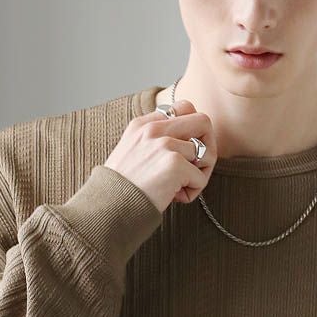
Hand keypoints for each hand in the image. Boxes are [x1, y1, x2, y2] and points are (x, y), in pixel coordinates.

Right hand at [104, 98, 217, 212]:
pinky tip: (174, 198)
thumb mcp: (132, 153)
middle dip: (208, 146)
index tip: (184, 152)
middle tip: (196, 167)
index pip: (184, 109)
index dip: (192, 132)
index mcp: (142, 124)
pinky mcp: (174, 164)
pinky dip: (193, 191)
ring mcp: (165, 144)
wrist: (108, 208)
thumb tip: (189, 145)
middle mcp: (154, 129)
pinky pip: (201, 178)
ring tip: (178, 188)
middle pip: (203, 121)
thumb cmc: (120, 189)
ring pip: (205, 153)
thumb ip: (154, 142)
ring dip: (199, 175)